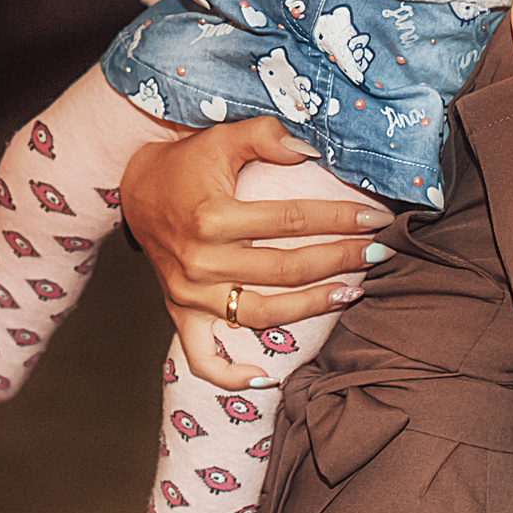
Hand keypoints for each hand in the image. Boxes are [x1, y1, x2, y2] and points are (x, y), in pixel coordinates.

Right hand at [118, 116, 389, 390]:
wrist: (134, 189)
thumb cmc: (184, 163)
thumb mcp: (220, 136)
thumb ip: (265, 136)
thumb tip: (312, 150)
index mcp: (211, 217)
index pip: (291, 220)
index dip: (340, 219)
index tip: (376, 217)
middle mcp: (200, 260)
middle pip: (285, 270)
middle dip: (339, 260)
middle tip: (378, 251)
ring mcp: (189, 293)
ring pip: (260, 314)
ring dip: (310, 308)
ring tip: (351, 293)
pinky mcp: (180, 312)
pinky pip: (202, 358)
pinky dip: (230, 375)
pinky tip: (265, 376)